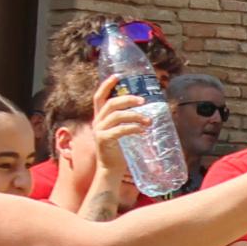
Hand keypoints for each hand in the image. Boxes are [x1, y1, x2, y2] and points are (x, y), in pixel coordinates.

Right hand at [85, 85, 161, 207]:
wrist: (111, 170)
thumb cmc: (119, 149)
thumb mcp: (121, 131)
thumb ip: (126, 119)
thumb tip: (146, 108)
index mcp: (100, 117)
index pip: (99, 97)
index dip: (106, 85)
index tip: (118, 75)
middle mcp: (97, 122)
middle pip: (111, 103)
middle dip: (128, 99)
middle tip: (143, 101)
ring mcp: (99, 131)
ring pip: (117, 116)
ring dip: (135, 115)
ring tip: (149, 120)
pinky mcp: (104, 140)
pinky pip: (120, 130)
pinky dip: (133, 128)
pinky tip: (143, 130)